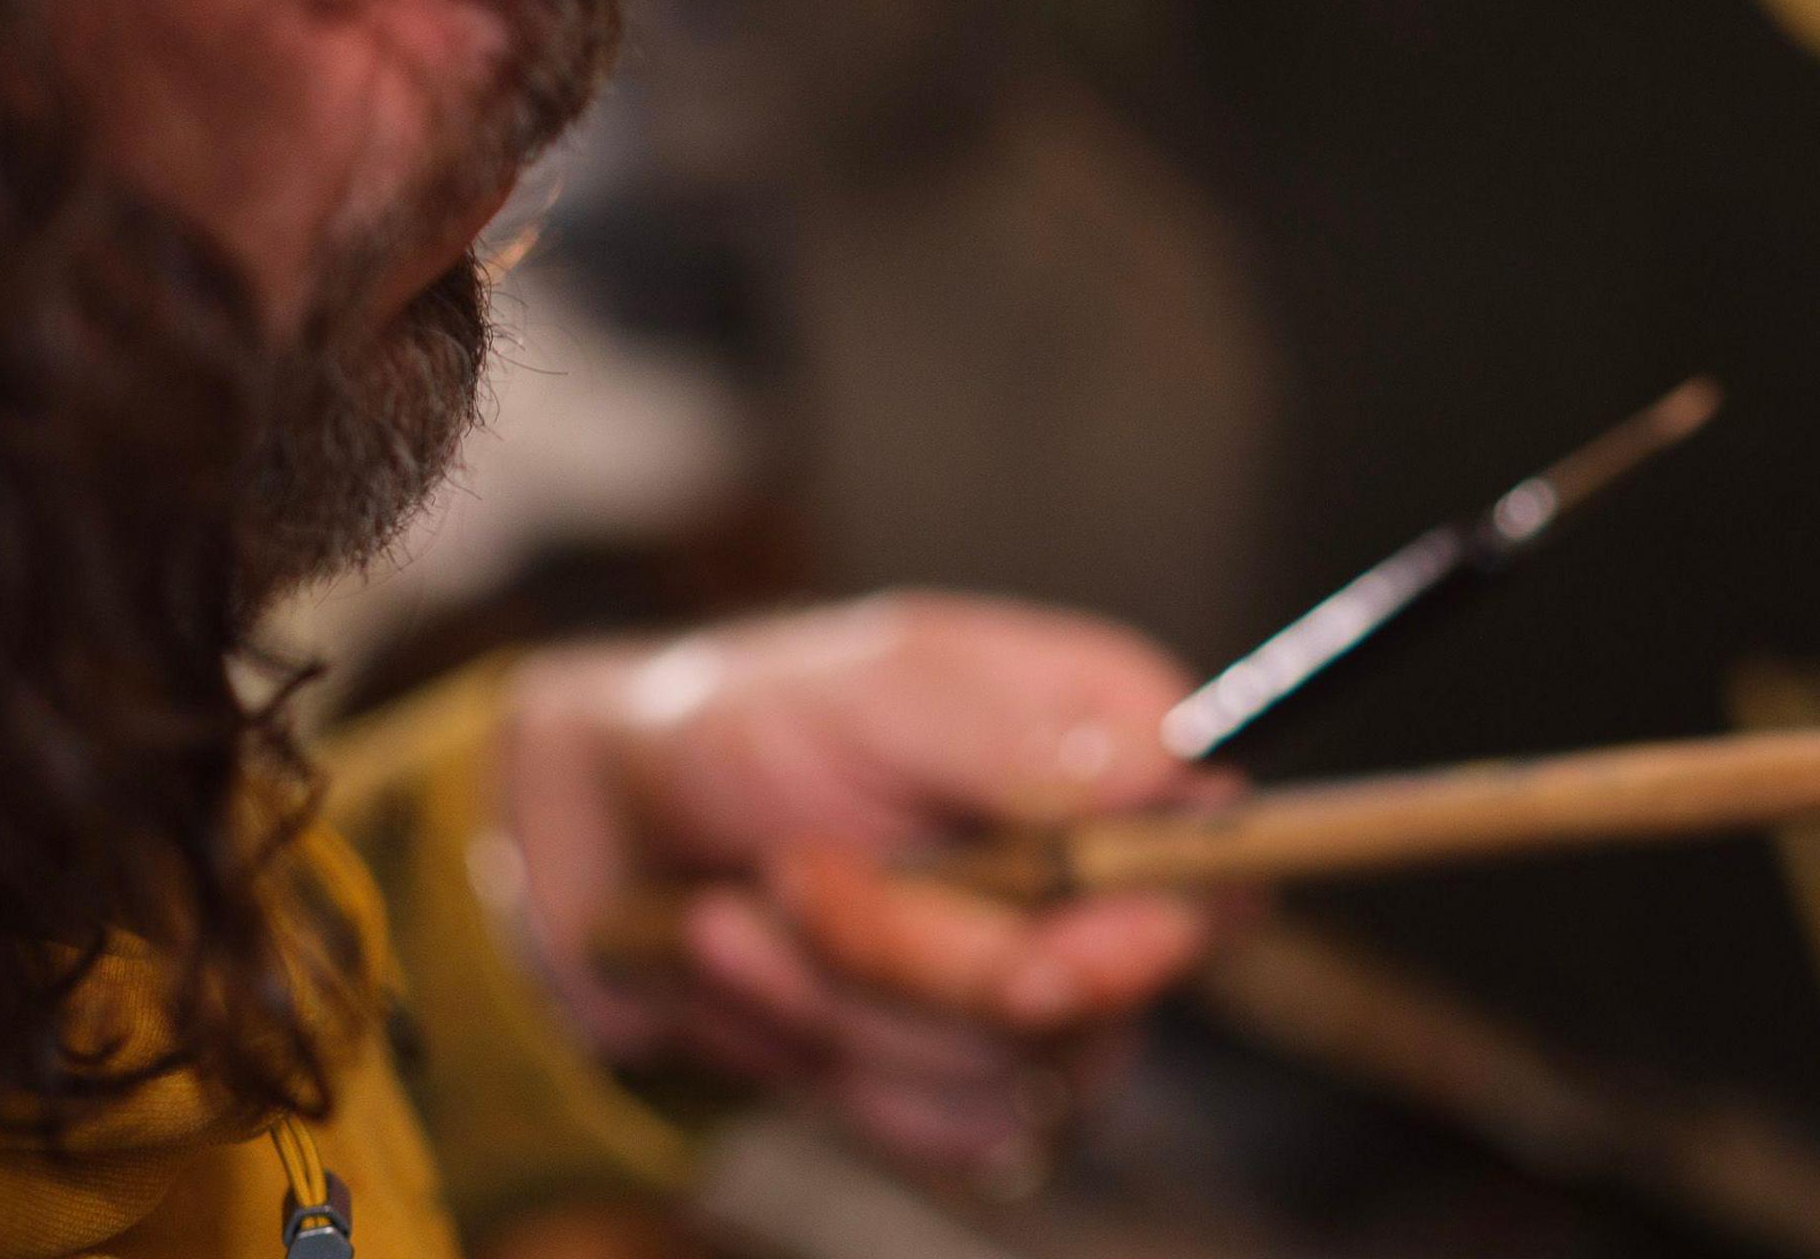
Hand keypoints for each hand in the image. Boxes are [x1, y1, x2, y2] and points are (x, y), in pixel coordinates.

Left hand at [504, 596, 1224, 1181]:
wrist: (605, 833)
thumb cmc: (742, 723)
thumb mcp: (877, 692)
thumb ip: (1024, 740)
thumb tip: (1178, 771)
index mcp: (1104, 742)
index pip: (1215, 861)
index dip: (1149, 928)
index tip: (1047, 960)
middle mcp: (1093, 869)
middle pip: (1096, 991)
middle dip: (917, 956)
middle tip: (801, 874)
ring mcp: (1034, 978)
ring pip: (1002, 1068)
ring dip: (838, 998)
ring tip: (752, 904)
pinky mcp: (962, 1068)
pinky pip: (944, 1128)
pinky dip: (819, 1057)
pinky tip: (753, 968)